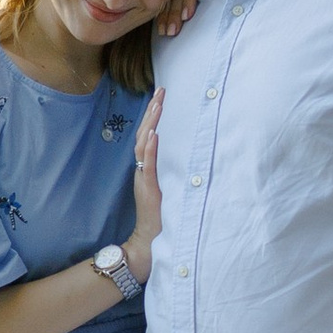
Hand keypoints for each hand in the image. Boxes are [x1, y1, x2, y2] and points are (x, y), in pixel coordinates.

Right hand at [126, 93, 163, 275]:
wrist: (149, 240)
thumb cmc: (161, 218)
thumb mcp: (168, 189)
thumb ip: (170, 171)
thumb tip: (188, 155)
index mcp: (147, 168)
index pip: (149, 135)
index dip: (154, 116)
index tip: (160, 96)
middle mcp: (143, 169)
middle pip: (145, 134)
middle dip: (153, 111)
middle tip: (161, 91)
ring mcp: (144, 178)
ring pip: (144, 144)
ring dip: (151, 123)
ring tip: (157, 105)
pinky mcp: (148, 189)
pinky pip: (147, 165)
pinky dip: (150, 149)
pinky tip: (154, 135)